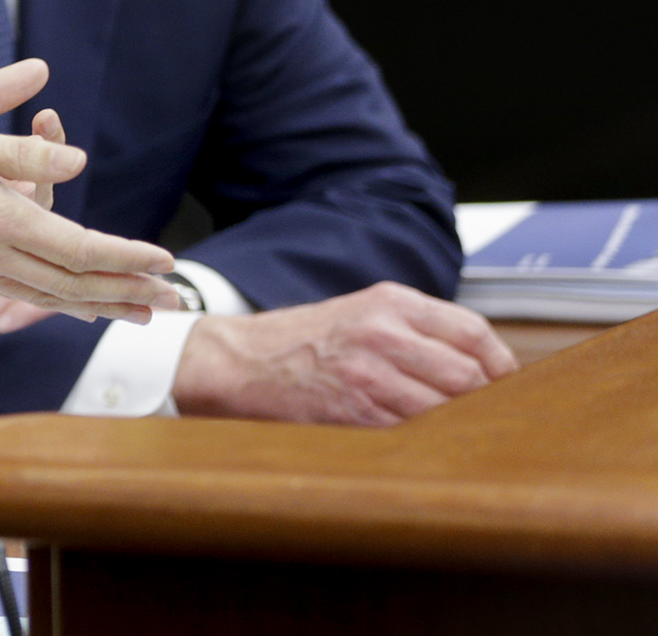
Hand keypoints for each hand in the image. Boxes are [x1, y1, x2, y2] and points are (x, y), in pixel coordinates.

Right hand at [0, 59, 178, 322]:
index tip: (164, 260)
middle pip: (72, 282)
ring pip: (51, 294)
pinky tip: (81, 306)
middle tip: (179, 301)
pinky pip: (24, 293)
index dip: (123, 256)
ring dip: (102, 303)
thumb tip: (74, 157)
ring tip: (146, 312)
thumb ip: (15, 143)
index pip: (74, 247)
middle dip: (129, 292)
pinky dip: (62, 302)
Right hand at [172, 281, 518, 424]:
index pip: (474, 332)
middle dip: (484, 400)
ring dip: (458, 425)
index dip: (501, 364)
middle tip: (485, 414)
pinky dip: (426, 441)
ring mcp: (369, 376)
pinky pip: (414, 434)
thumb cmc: (302, 341)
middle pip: (469, 375)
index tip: (506, 383)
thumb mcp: (361, 311)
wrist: (239, 362)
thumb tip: (482, 365)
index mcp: (390, 303)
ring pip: (447, 409)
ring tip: (457, 432)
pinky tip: (423, 443)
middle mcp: (383, 334)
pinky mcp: (356, 414)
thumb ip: (417, 329)